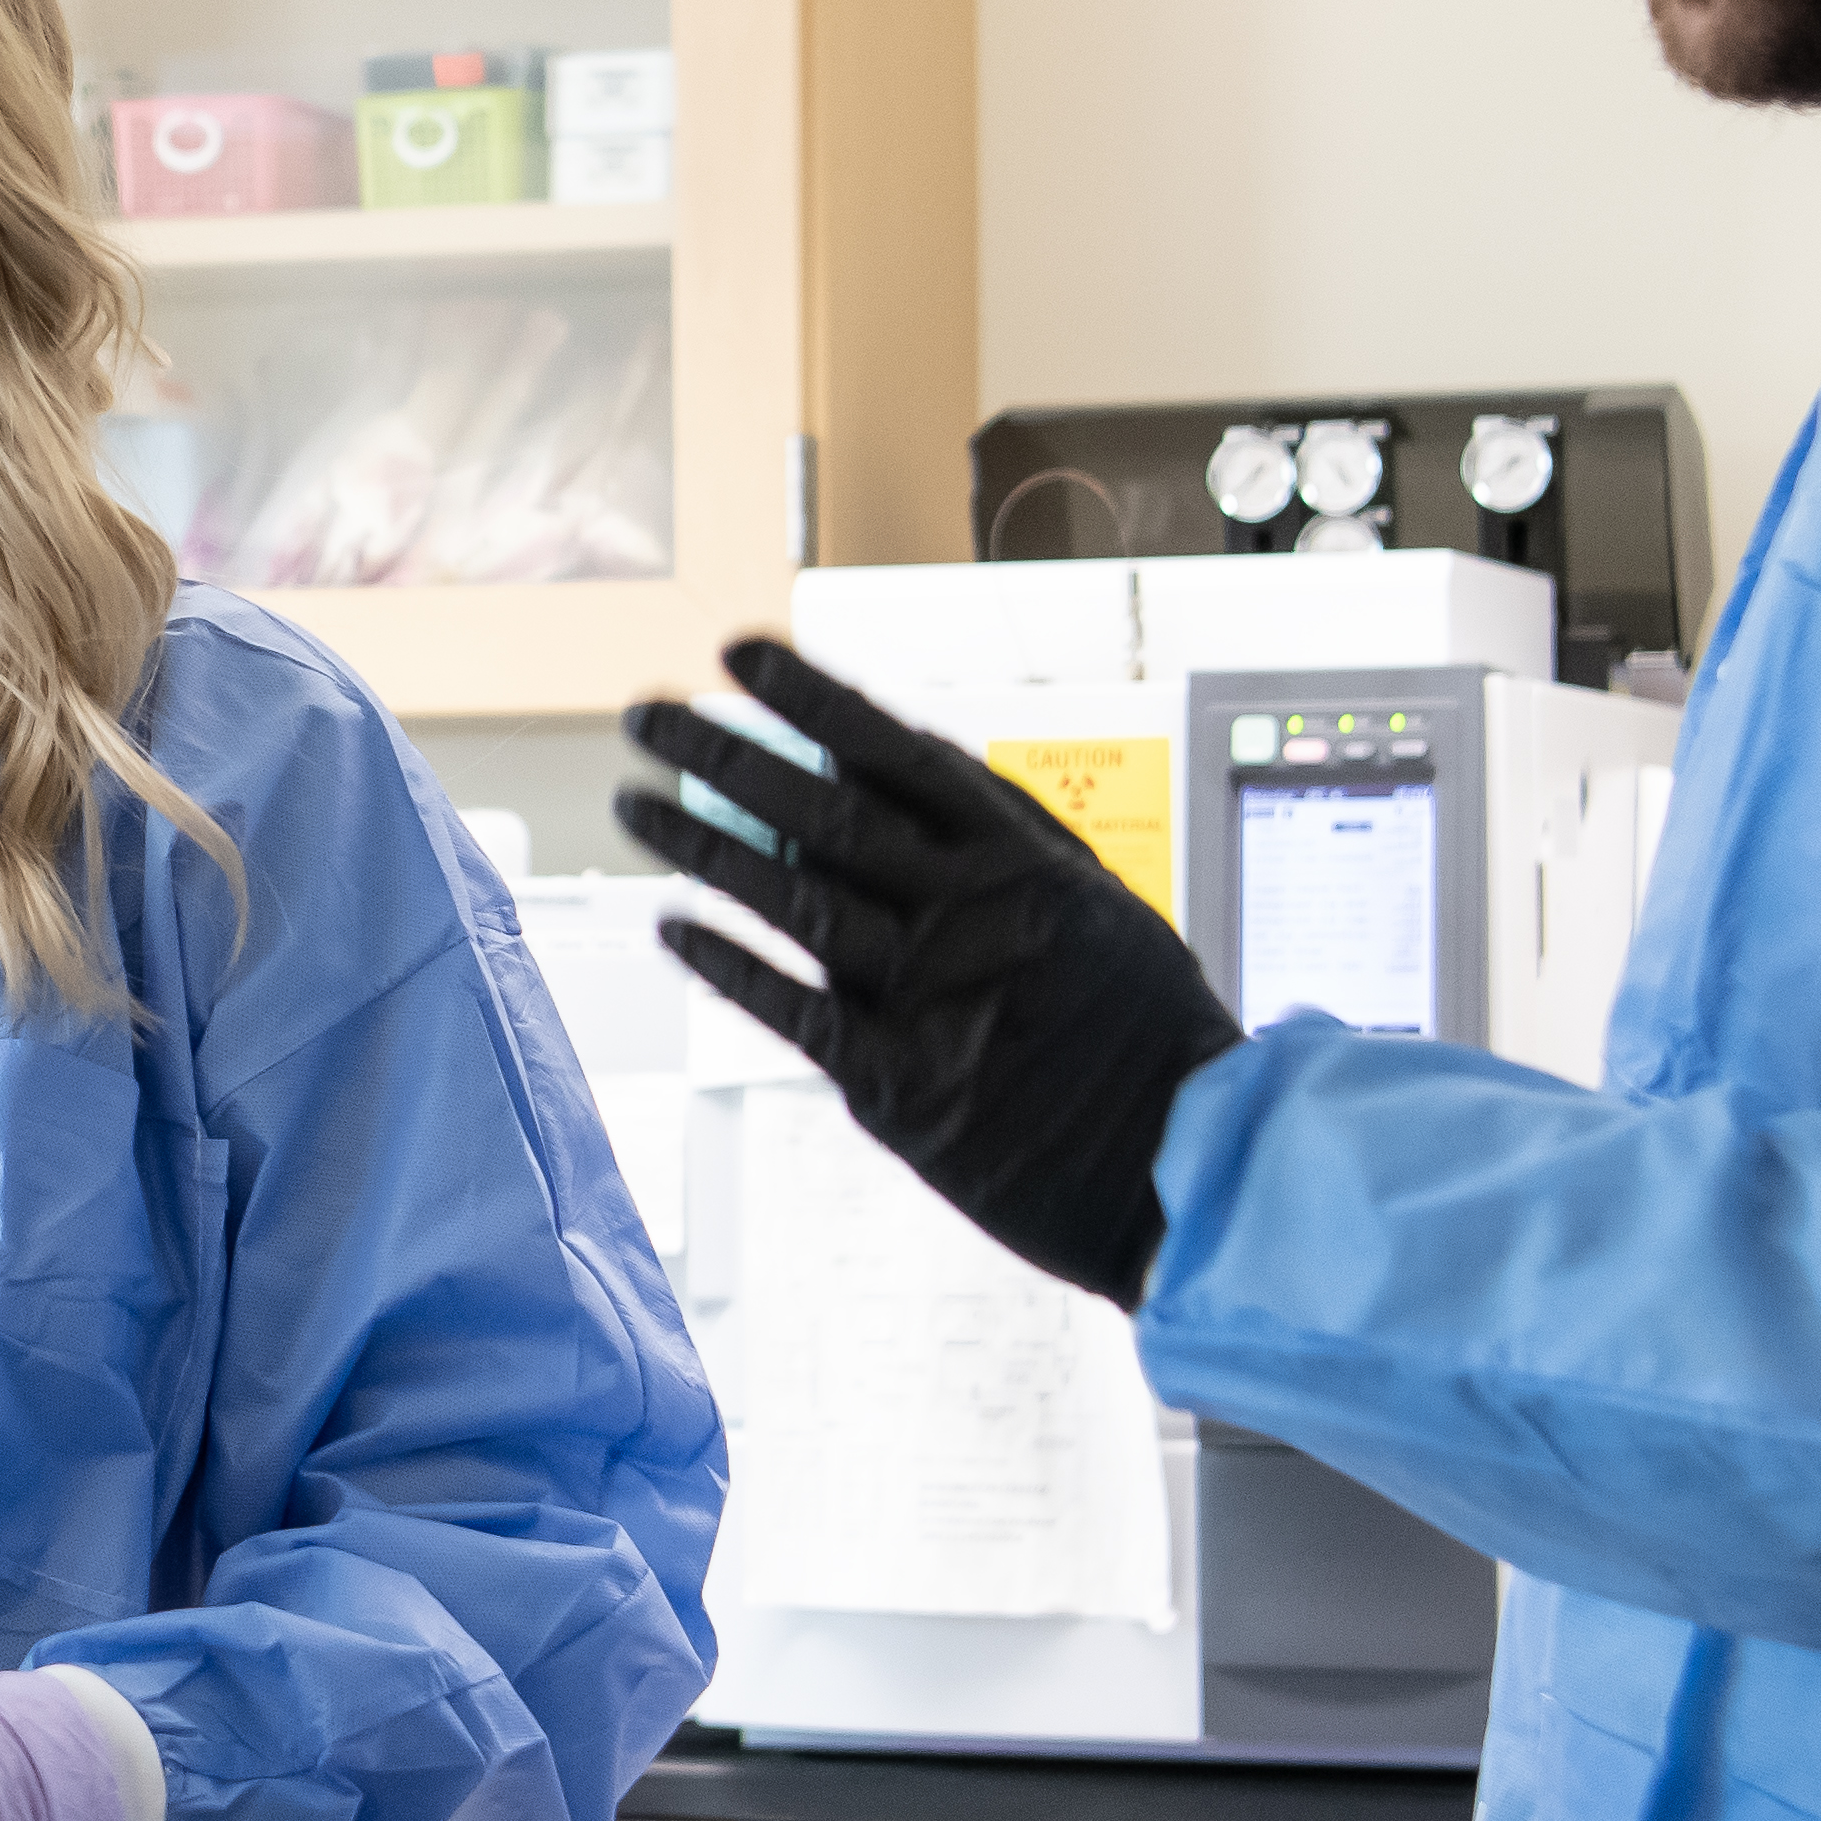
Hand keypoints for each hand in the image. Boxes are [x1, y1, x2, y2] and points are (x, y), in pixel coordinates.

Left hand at [617, 634, 1244, 1306]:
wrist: (1188, 1167)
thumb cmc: (1140, 1033)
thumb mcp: (1092, 906)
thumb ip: (997, 837)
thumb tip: (886, 762)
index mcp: (1026, 862)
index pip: (899, 751)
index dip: (812, 696)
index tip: (740, 654)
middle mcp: (975, 918)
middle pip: (824, 813)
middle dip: (722, 755)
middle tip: (647, 716)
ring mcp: (936, 1001)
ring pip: (795, 900)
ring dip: (700, 847)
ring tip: (632, 805)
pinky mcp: (905, 1089)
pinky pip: (793, 1011)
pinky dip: (725, 964)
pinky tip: (672, 926)